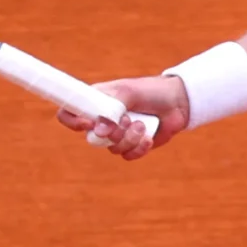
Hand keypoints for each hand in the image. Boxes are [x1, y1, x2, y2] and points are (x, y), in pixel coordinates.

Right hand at [57, 75, 188, 160]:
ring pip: (112, 148)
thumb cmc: (150, 91)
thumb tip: (99, 131)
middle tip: (127, 121)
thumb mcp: (128, 92)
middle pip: (92, 138)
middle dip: (112, 133)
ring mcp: (117, 134)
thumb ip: (111, 109)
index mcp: (95, 102)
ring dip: (130, 138)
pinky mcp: (131, 146)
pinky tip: (149, 137)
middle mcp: (102, 119)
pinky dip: (139, 148)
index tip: (88, 124)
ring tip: (142, 125)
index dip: (73, 122)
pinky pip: (127, 155)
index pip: (69, 113)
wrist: (177, 102)